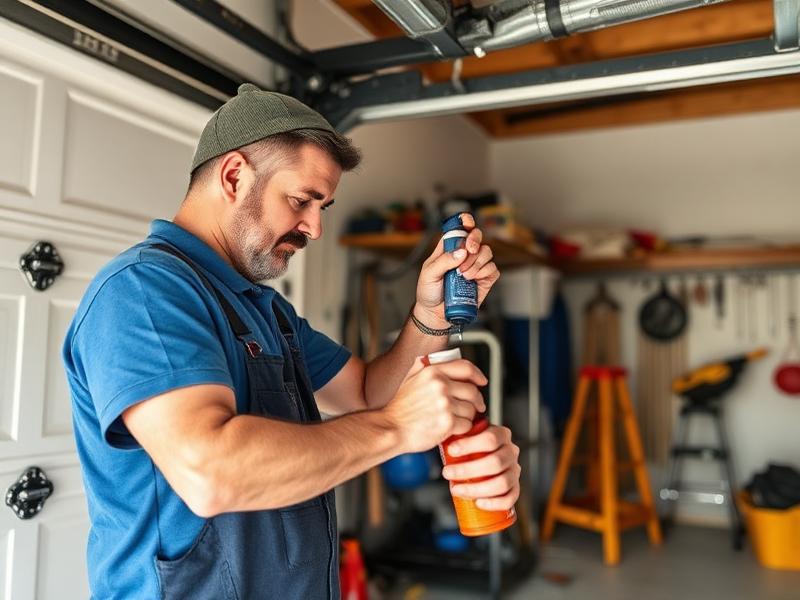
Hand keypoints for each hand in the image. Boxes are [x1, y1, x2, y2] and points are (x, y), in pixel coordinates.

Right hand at [384, 357, 486, 452]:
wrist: (390, 428)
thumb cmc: (399, 407)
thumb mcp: (410, 378)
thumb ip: (427, 366)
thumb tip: (446, 360)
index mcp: (432, 371)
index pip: (466, 367)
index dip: (478, 375)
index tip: (482, 381)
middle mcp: (440, 385)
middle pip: (472, 390)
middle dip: (477, 400)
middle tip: (475, 406)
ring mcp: (444, 404)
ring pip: (471, 409)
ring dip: (467, 416)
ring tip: (456, 419)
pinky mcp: (447, 423)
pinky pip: (467, 424)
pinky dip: (462, 429)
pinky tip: (451, 428)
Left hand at [414, 213, 500, 327]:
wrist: (435, 314)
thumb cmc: (429, 292)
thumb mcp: (428, 274)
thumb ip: (443, 261)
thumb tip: (461, 252)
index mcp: (449, 248)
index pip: (459, 229)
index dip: (465, 221)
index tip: (467, 223)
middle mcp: (464, 254)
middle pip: (477, 236)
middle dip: (475, 240)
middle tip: (469, 251)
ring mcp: (475, 266)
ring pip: (486, 252)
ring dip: (477, 261)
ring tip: (464, 275)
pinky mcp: (484, 279)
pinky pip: (492, 269)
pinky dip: (484, 271)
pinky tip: (473, 279)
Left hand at [441, 424, 520, 511]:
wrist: (481, 458)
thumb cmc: (471, 447)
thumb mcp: (466, 434)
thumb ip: (457, 431)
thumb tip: (438, 431)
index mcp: (502, 435)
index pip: (491, 439)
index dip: (470, 445)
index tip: (451, 451)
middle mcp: (511, 452)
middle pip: (495, 462)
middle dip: (468, 470)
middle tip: (447, 473)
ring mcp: (515, 471)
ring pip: (502, 482)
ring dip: (477, 489)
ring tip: (456, 490)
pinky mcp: (515, 488)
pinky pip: (510, 498)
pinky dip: (494, 503)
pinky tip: (478, 503)